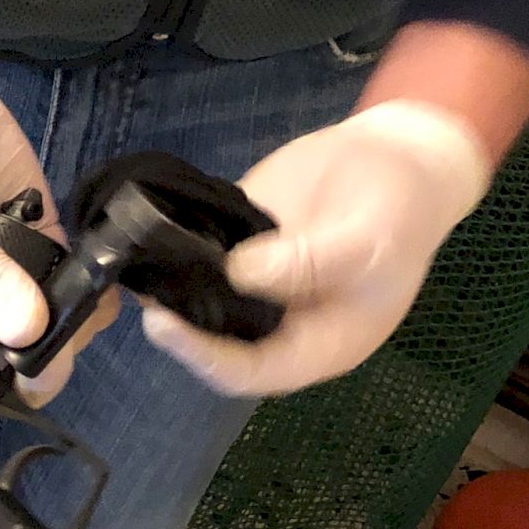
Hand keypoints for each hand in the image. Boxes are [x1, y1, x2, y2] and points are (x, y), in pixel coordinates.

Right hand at [0, 51, 115, 399]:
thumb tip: (29, 328)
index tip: (24, 367)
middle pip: (18, 366)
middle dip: (47, 352)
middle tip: (54, 320)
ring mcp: (8, 286)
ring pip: (57, 330)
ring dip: (77, 319)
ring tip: (77, 292)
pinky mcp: (42, 248)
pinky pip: (77, 285)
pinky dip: (95, 286)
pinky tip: (97, 272)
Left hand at [142, 99, 492, 395]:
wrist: (396, 157)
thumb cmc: (400, 212)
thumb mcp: (369, 241)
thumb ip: (309, 262)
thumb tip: (240, 271)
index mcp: (317, 345)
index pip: (250, 371)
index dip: (205, 357)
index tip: (164, 326)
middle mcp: (277, 323)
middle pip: (214, 343)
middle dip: (175, 325)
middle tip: (139, 290)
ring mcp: (253, 285)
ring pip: (198, 301)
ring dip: (164, 287)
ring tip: (129, 262)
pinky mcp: (236, 245)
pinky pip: (196, 255)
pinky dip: (168, 247)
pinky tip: (141, 230)